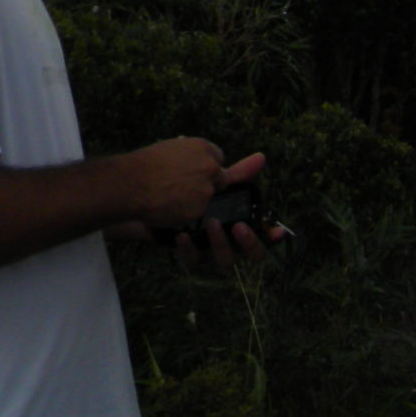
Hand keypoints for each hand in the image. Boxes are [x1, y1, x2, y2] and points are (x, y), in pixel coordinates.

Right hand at [126, 137, 238, 225]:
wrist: (132, 184)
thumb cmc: (145, 164)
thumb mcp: (170, 149)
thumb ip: (189, 155)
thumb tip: (193, 158)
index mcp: (203, 148)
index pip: (218, 158)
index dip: (208, 167)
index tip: (199, 173)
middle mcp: (210, 167)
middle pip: (220, 178)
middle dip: (209, 184)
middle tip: (189, 189)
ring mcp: (206, 189)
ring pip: (207, 197)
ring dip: (195, 200)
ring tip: (170, 199)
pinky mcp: (199, 209)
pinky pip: (195, 212)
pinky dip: (185, 213)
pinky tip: (168, 208)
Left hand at [136, 147, 279, 271]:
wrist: (138, 194)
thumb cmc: (175, 184)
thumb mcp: (208, 176)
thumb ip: (236, 174)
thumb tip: (261, 157)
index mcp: (238, 218)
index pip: (264, 233)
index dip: (272, 234)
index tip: (278, 232)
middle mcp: (228, 236)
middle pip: (251, 253)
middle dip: (250, 242)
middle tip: (239, 227)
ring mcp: (208, 247)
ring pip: (225, 259)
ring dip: (221, 242)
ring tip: (210, 224)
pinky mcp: (187, 253)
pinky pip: (195, 259)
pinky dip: (190, 248)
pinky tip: (182, 235)